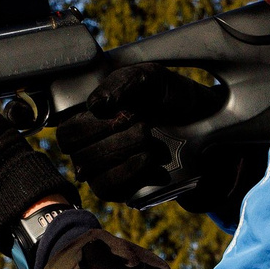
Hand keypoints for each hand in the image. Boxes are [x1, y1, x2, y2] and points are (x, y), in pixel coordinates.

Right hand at [55, 66, 224, 204]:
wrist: (202, 122)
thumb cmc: (168, 96)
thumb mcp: (147, 78)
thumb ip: (120, 84)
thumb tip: (95, 105)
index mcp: (89, 121)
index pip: (67, 134)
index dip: (89, 126)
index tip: (120, 112)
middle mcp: (93, 148)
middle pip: (78, 155)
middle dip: (110, 137)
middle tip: (140, 122)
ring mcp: (108, 172)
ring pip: (93, 175)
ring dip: (122, 151)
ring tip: (149, 136)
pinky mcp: (125, 190)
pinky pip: (111, 189)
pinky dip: (129, 171)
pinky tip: (149, 157)